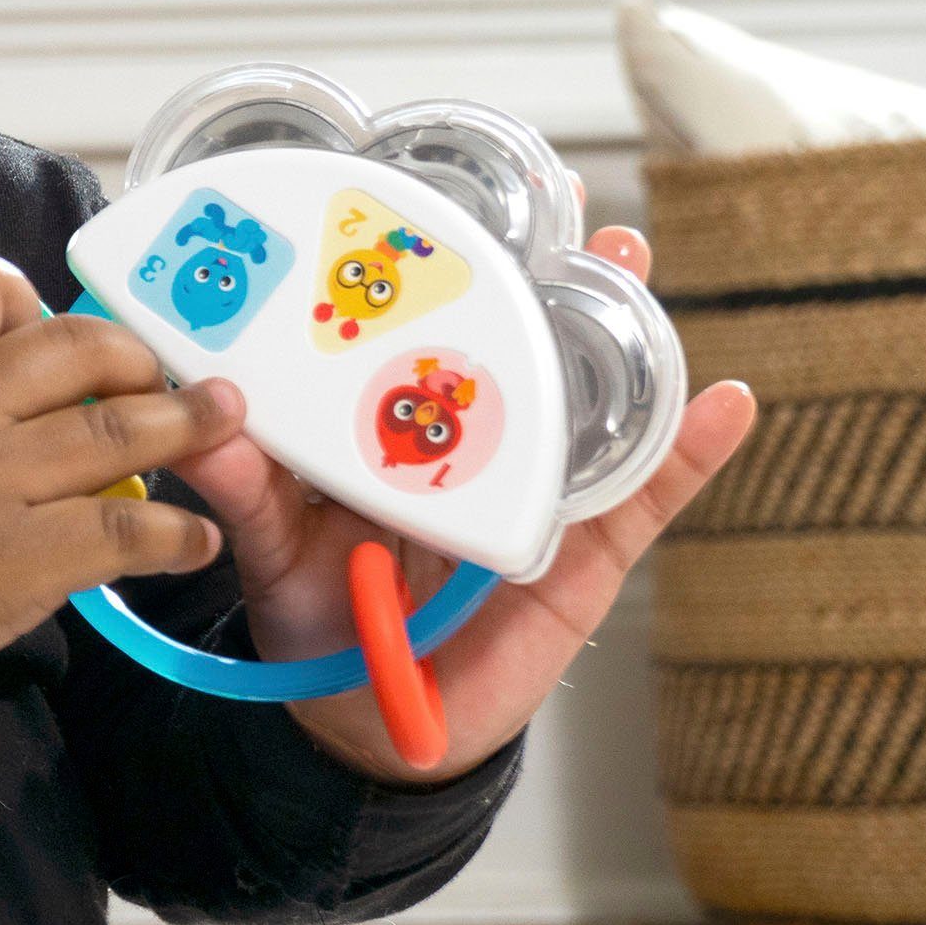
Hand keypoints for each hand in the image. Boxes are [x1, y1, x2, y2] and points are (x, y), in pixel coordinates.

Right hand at [0, 249, 244, 713]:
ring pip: (121, 430)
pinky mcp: (17, 559)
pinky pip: (126, 530)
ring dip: (188, 429)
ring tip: (224, 431)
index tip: (55, 337)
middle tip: (174, 384)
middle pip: (82, 346)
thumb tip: (29, 412)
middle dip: (143, 361)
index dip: (32, 299)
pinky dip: (177, 536)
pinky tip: (194, 543)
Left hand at [170, 224, 755, 782]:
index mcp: (392, 430)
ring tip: (630, 265)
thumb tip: (201, 427)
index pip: (428, 334)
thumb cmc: (326, 621)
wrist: (372, 726)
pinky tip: (724, 405)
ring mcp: (535, 495)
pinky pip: (643, 500)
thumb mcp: (274, 549)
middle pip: (521, 347)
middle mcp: (472, 446)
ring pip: (589, 402)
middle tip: (566, 208)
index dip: (451, 269)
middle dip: (547, 273)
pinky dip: (688, 454)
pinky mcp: (585, 557)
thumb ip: (246, 489)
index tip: (457, 198)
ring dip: (622, 332)